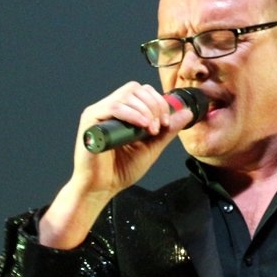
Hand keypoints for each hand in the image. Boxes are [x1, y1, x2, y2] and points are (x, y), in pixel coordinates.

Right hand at [39, 82, 193, 248]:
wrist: (102, 187)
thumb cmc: (121, 170)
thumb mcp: (151, 147)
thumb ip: (167, 130)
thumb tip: (186, 113)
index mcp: (122, 112)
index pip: (142, 91)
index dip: (158, 102)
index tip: (166, 122)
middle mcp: (109, 108)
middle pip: (135, 89)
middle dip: (153, 105)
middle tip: (158, 126)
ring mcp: (99, 112)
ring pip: (126, 95)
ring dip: (145, 110)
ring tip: (150, 129)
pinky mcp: (90, 119)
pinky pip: (113, 107)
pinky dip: (131, 114)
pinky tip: (141, 126)